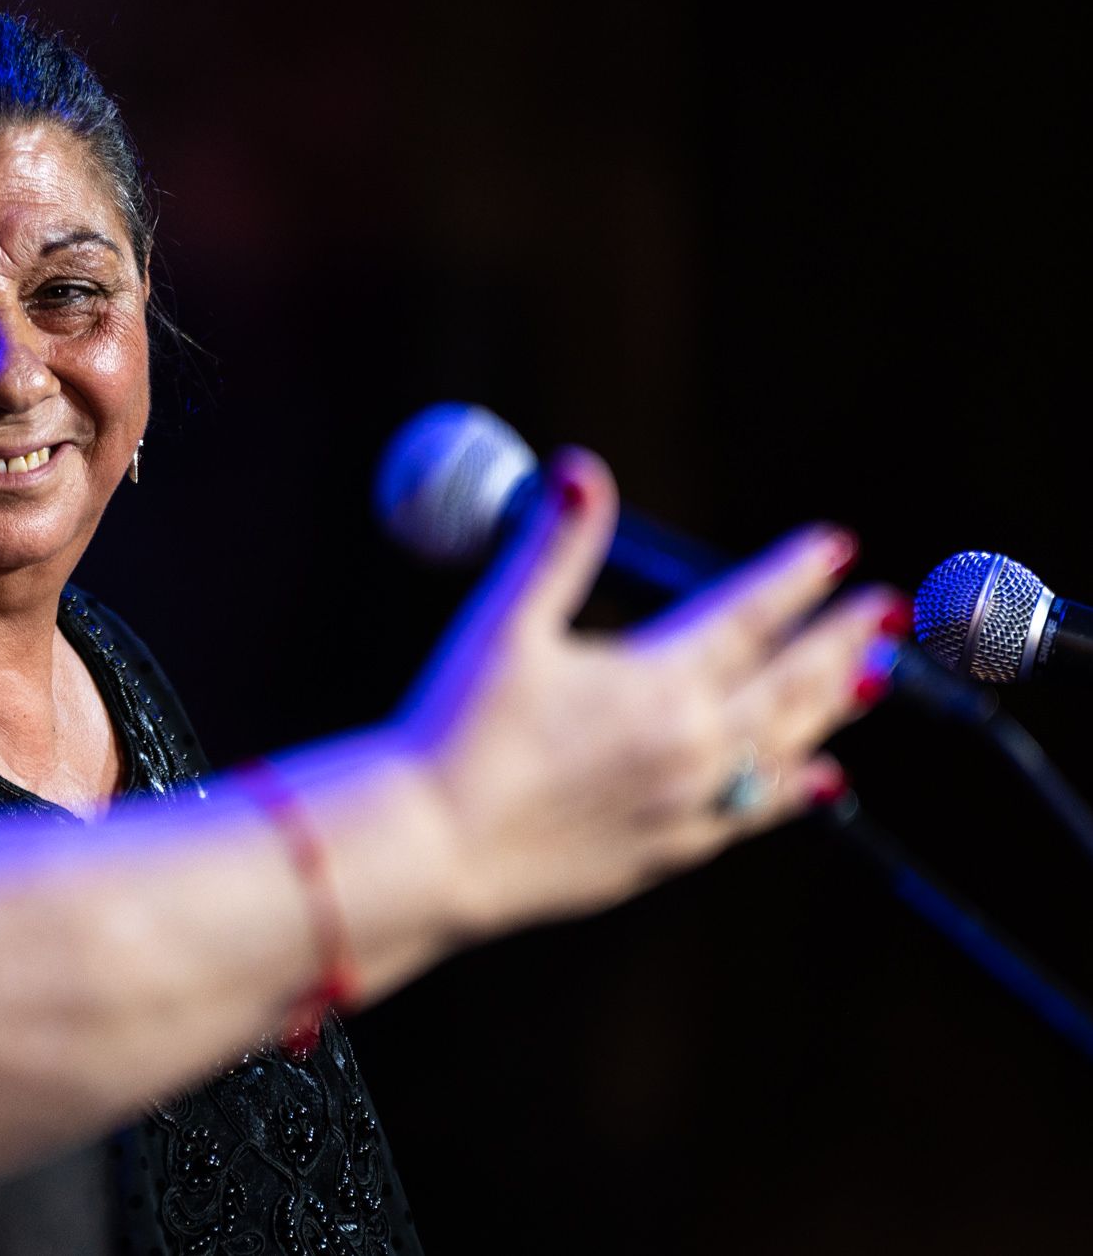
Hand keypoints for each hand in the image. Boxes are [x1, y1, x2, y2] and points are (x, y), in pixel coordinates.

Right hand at [392, 448, 899, 942]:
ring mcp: (688, 803)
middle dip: (838, 640)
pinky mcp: (669, 850)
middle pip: (789, 683)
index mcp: (657, 680)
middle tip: (883, 611)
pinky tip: (822, 780)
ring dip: (831, 707)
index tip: (835, 545)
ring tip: (870, 679)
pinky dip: (798, 790)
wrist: (435, 851)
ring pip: (786, 747)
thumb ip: (556, 547)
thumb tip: (580, 469)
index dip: (794, 575)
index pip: (748, 615)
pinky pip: (757, 814)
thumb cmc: (457, 733)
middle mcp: (692, 743)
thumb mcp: (503, 626)